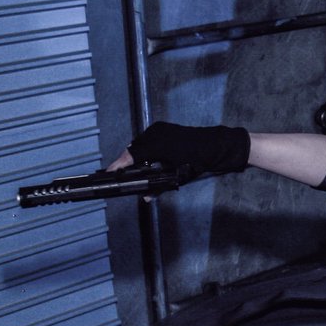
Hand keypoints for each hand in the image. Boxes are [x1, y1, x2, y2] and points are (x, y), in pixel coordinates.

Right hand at [107, 121, 249, 174]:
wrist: (215, 145)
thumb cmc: (198, 161)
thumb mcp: (178, 177)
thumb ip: (159, 187)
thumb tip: (147, 198)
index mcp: (156, 145)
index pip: (131, 155)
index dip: (118, 164)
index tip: (110, 172)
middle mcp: (155, 134)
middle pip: (133, 148)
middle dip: (126, 161)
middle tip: (120, 174)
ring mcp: (159, 128)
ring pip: (139, 143)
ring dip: (135, 154)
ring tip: (131, 168)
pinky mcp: (163, 127)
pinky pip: (147, 138)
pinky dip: (143, 148)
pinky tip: (144, 158)